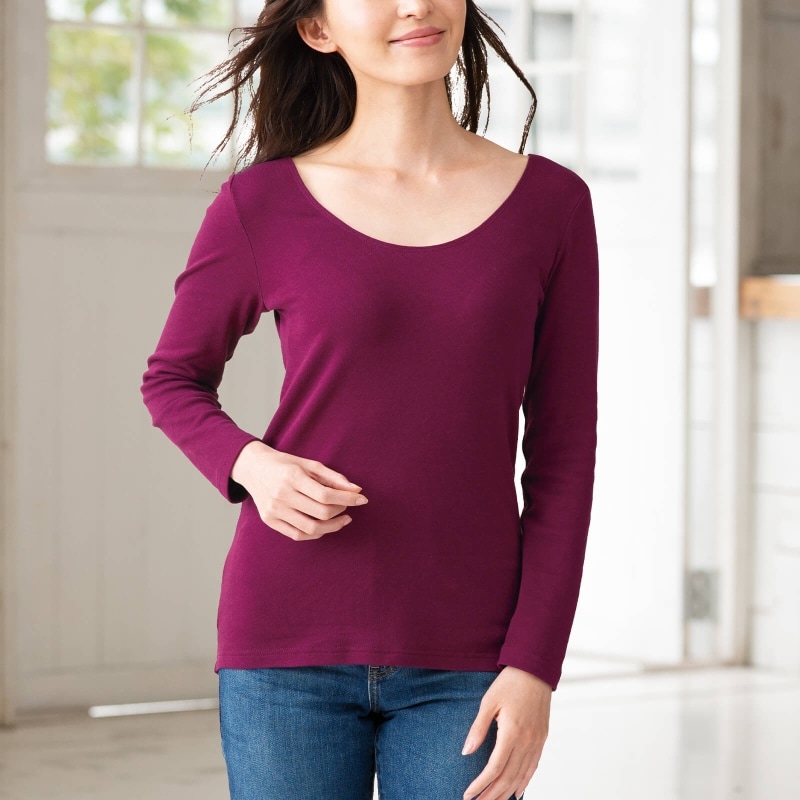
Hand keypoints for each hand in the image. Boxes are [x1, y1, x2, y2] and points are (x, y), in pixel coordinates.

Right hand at [230, 441, 367, 540]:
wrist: (253, 468)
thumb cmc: (285, 464)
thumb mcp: (309, 464)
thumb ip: (333, 477)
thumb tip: (356, 489)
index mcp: (292, 477)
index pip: (326, 495)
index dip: (347, 499)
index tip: (362, 499)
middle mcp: (282, 495)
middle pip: (320, 512)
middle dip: (341, 511)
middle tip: (348, 506)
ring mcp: (274, 510)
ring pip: (311, 528)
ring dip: (332, 526)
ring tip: (342, 519)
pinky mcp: (270, 521)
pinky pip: (297, 534)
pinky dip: (316, 533)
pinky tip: (325, 525)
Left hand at [461, 665, 551, 799]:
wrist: (535, 669)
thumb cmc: (509, 683)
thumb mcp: (488, 702)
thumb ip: (478, 728)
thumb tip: (466, 752)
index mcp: (512, 732)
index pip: (495, 767)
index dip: (481, 784)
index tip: (468, 794)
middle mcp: (527, 741)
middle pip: (508, 777)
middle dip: (492, 794)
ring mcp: (537, 741)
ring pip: (522, 775)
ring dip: (507, 792)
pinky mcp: (542, 738)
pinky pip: (533, 767)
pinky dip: (524, 782)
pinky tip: (517, 792)